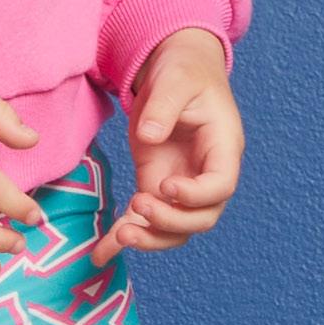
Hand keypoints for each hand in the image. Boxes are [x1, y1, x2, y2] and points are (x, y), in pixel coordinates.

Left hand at [90, 28, 240, 267]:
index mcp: (223, 149)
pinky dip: (122, 239)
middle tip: (138, 208)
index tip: (166, 186)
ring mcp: (181, 185)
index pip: (221, 186)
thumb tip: (150, 136)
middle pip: (201, 218)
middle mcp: (206, 174)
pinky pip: (145, 221)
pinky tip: (100, 254)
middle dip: (170, 223)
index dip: (196, 195)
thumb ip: (164, 105)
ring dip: (150, 238)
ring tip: (119, 236)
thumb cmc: (184, 71)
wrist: (175, 70)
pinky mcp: (155, 186)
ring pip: (176, 230)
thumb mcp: (177, 78)